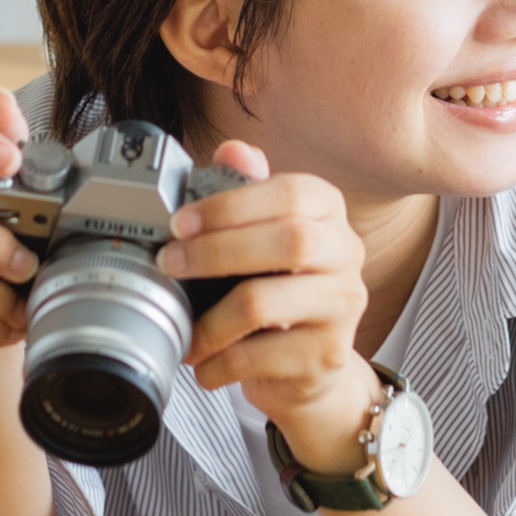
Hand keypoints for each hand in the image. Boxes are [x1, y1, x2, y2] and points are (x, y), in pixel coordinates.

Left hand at [157, 143, 377, 471]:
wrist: (310, 364)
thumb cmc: (278, 287)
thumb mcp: (261, 233)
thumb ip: (246, 190)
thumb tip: (232, 151)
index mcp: (328, 212)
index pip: (291, 194)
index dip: (230, 206)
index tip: (180, 222)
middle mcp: (346, 254)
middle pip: (289, 242)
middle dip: (215, 251)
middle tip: (169, 264)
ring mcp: (342, 307)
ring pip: (264, 303)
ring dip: (207, 317)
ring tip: (183, 326)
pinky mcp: (326, 356)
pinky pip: (258, 356)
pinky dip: (218, 361)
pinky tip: (204, 362)